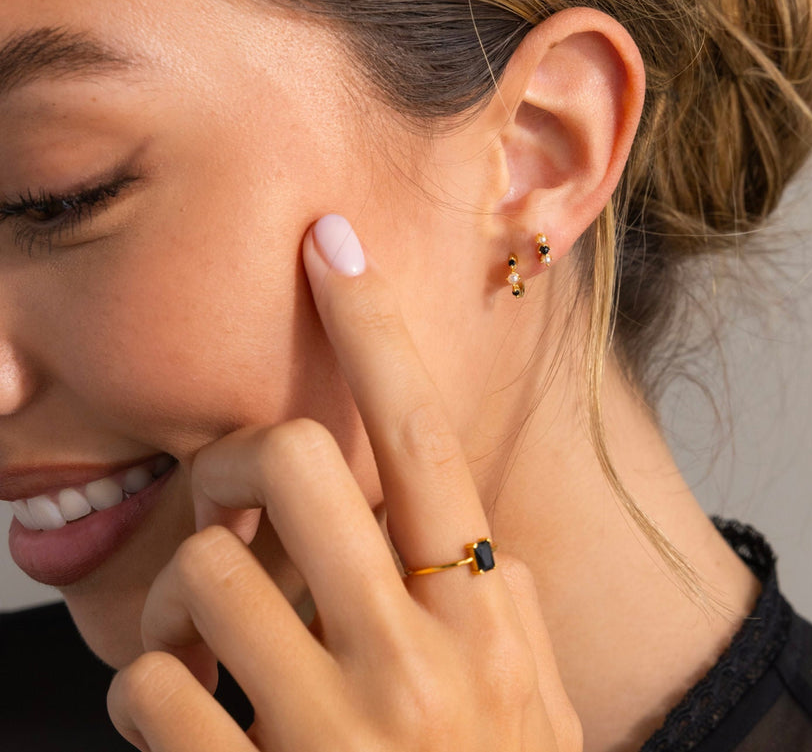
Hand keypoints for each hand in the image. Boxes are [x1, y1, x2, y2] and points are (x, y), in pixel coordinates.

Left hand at [107, 215, 581, 751]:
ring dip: (183, 591)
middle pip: (299, 464)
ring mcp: (337, 731)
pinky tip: (188, 716)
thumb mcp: (527, 686)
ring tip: (205, 633)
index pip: (428, 435)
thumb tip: (450, 516)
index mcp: (486, 610)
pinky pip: (154, 697)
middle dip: (247, 457)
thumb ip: (490, 596)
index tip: (330, 243)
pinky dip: (149, 691)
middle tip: (239, 494)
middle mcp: (418, 653)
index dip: (377, 328)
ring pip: (204, 574)